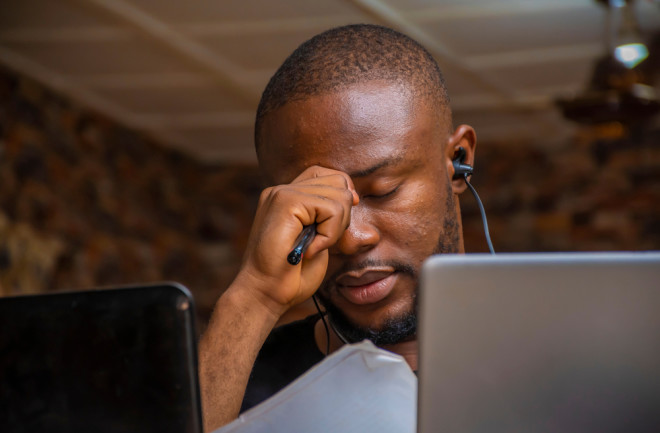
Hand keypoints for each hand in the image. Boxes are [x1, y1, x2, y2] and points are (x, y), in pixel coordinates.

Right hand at [233, 166, 358, 317]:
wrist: (264, 293)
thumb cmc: (289, 275)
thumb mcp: (316, 238)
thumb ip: (328, 216)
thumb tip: (353, 196)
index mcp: (286, 196)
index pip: (325, 174)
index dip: (341, 194)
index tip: (339, 223)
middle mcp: (282, 190)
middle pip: (337, 180)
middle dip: (343, 214)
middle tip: (323, 241)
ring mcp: (282, 193)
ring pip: (339, 194)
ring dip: (336, 227)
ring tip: (315, 246)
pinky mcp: (286, 202)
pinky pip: (330, 209)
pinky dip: (329, 234)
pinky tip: (311, 249)